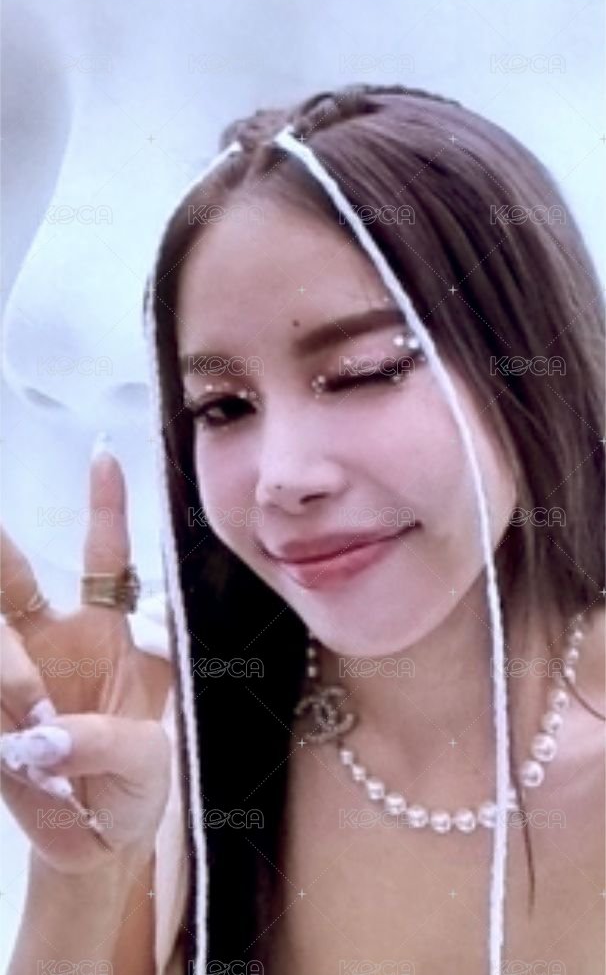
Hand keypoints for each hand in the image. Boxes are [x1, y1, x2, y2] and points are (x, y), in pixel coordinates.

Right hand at [0, 442, 173, 873]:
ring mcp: (12, 675)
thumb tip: (41, 739)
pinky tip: (19, 754)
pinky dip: (1, 721)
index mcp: (107, 635)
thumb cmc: (135, 784)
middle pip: (11, 580)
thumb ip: (105, 744)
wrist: (98, 839)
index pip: (104, 557)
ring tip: (36, 745)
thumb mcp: (145, 763)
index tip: (103, 455)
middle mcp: (53, 641)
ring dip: (8, 682)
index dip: (105, 507)